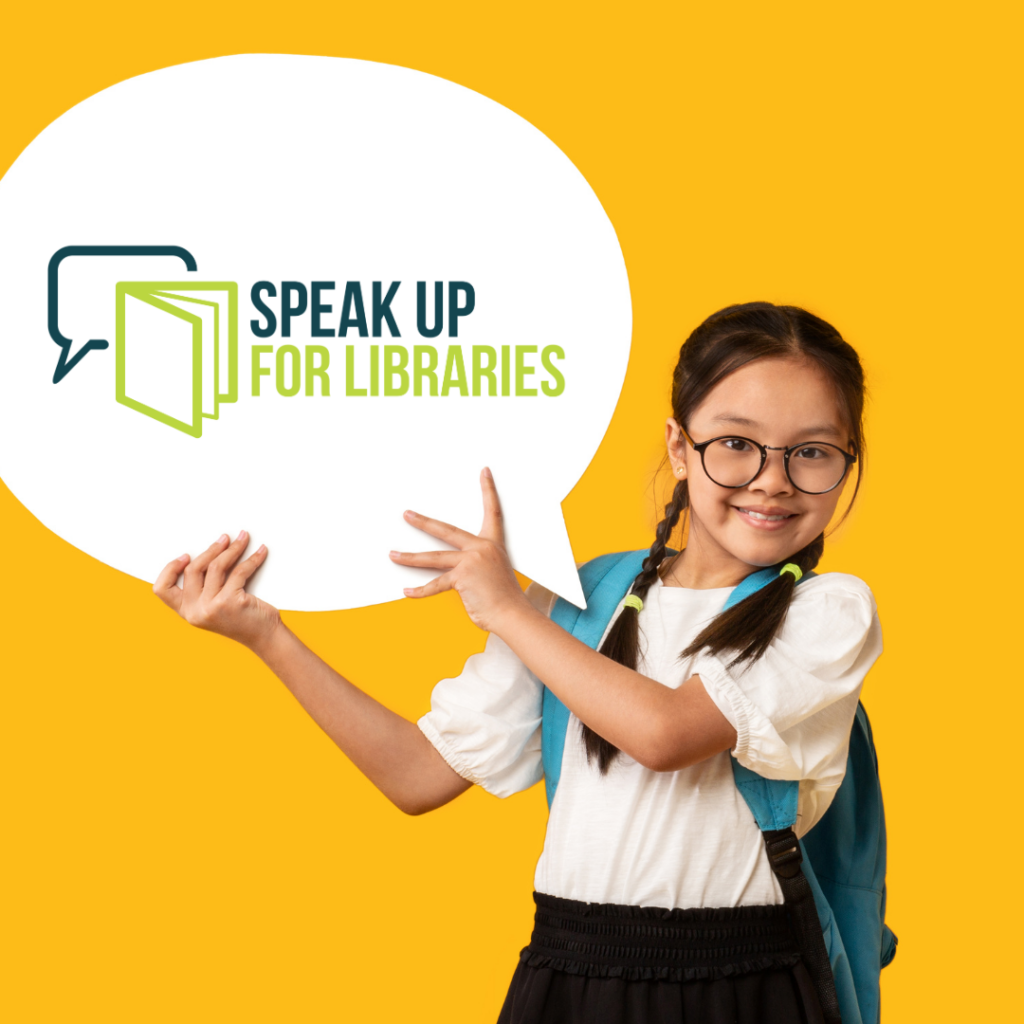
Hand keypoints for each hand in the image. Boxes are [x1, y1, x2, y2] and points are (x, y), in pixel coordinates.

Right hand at [153, 531, 279, 650]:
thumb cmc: (243, 619)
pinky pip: (240, 571)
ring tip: (242, 539)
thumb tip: (208, 554)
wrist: (264, 637)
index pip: (162, 589)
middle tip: (225, 539)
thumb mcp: (213, 608)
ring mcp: (211, 607)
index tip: (186, 555)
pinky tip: (260, 551)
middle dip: (211, 549)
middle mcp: (195, 611)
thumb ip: (204, 590)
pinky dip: (252, 558)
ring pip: (217, 566)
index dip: (170, 569)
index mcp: (186, 612)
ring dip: (232, 549)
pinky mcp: (230, 602)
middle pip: (193, 569)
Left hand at [390, 468, 529, 631]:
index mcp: (492, 545)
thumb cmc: (504, 599)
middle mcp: (482, 548)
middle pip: (446, 530)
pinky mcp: (462, 578)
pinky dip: (420, 591)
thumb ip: (476, 567)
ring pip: (433, 557)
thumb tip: (456, 574)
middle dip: (423, 522)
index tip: (484, 472)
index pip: (493, 511)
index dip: (488, 490)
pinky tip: (407, 592)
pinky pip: (435, 584)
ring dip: (410, 557)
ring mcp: (471, 562)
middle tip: (407, 515)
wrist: (513, 614)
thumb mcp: (493, 574)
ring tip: (393, 554)